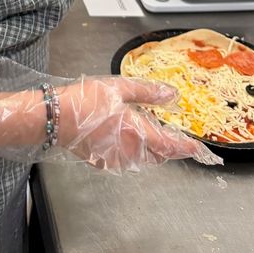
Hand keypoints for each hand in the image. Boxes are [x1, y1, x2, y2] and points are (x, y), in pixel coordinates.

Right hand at [57, 75, 221, 172]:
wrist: (54, 118)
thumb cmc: (84, 101)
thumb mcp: (118, 88)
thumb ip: (148, 92)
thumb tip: (172, 95)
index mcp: (136, 132)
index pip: (170, 145)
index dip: (187, 148)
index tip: (198, 148)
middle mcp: (129, 151)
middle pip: (159, 155)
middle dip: (166, 146)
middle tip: (166, 130)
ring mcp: (116, 160)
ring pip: (143, 159)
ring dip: (148, 148)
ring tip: (140, 128)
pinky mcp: (104, 163)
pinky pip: (126, 160)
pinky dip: (131, 150)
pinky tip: (120, 134)